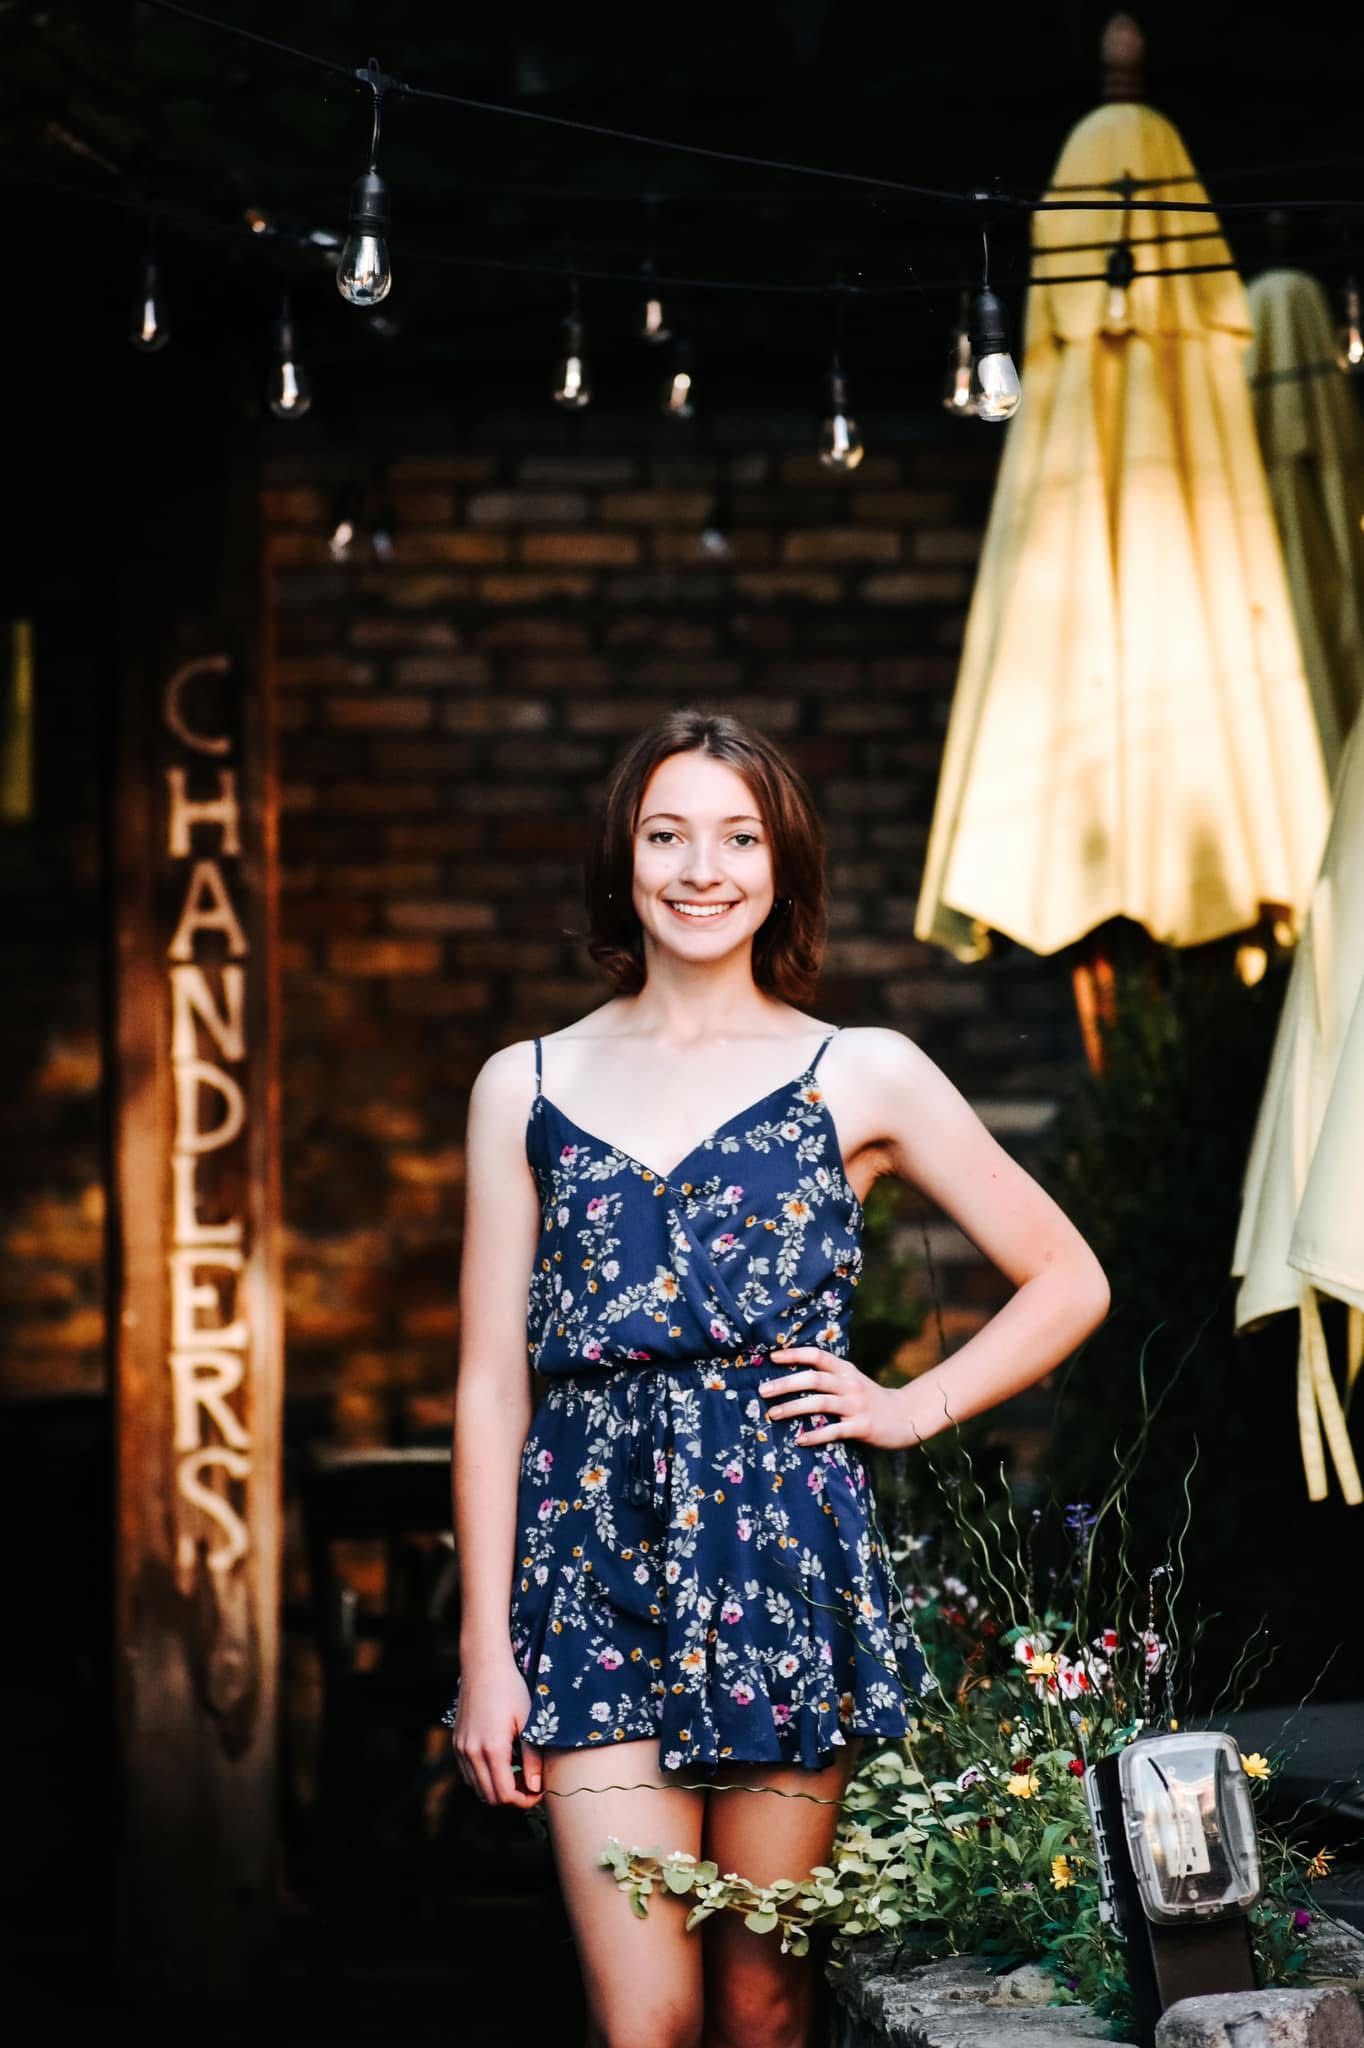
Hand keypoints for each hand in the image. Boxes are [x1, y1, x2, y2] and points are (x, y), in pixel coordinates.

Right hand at [451, 1652, 542, 1809]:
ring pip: (477, 1788)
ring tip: (518, 1772)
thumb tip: (535, 1787)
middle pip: (489, 1797)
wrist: (484, 1665)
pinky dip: (484, 1777)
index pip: (504, 1795)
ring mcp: (460, 1749)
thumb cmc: (511, 1689)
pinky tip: (501, 1762)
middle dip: (512, 1797)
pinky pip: (468, 1774)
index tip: (539, 1792)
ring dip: (497, 1789)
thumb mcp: (528, 1722)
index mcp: (492, 1749)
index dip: (524, 1800)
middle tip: (531, 1783)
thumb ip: (532, 1758)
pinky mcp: (457, 1743)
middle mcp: (471, 1753)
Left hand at [758, 1346, 910, 1450]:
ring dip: (793, 1408)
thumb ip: (830, 1377)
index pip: (817, 1356)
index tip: (771, 1357)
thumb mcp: (852, 1380)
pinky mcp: (862, 1427)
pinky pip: (834, 1430)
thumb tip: (793, 1375)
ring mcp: (856, 1405)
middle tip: (762, 1391)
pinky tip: (800, 1440)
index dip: (794, 1354)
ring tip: (773, 1414)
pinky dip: (815, 1435)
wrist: (906, 1416)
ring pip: (820, 1403)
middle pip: (814, 1379)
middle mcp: (850, 1384)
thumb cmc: (871, 1399)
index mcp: (846, 1370)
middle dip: (785, 1383)